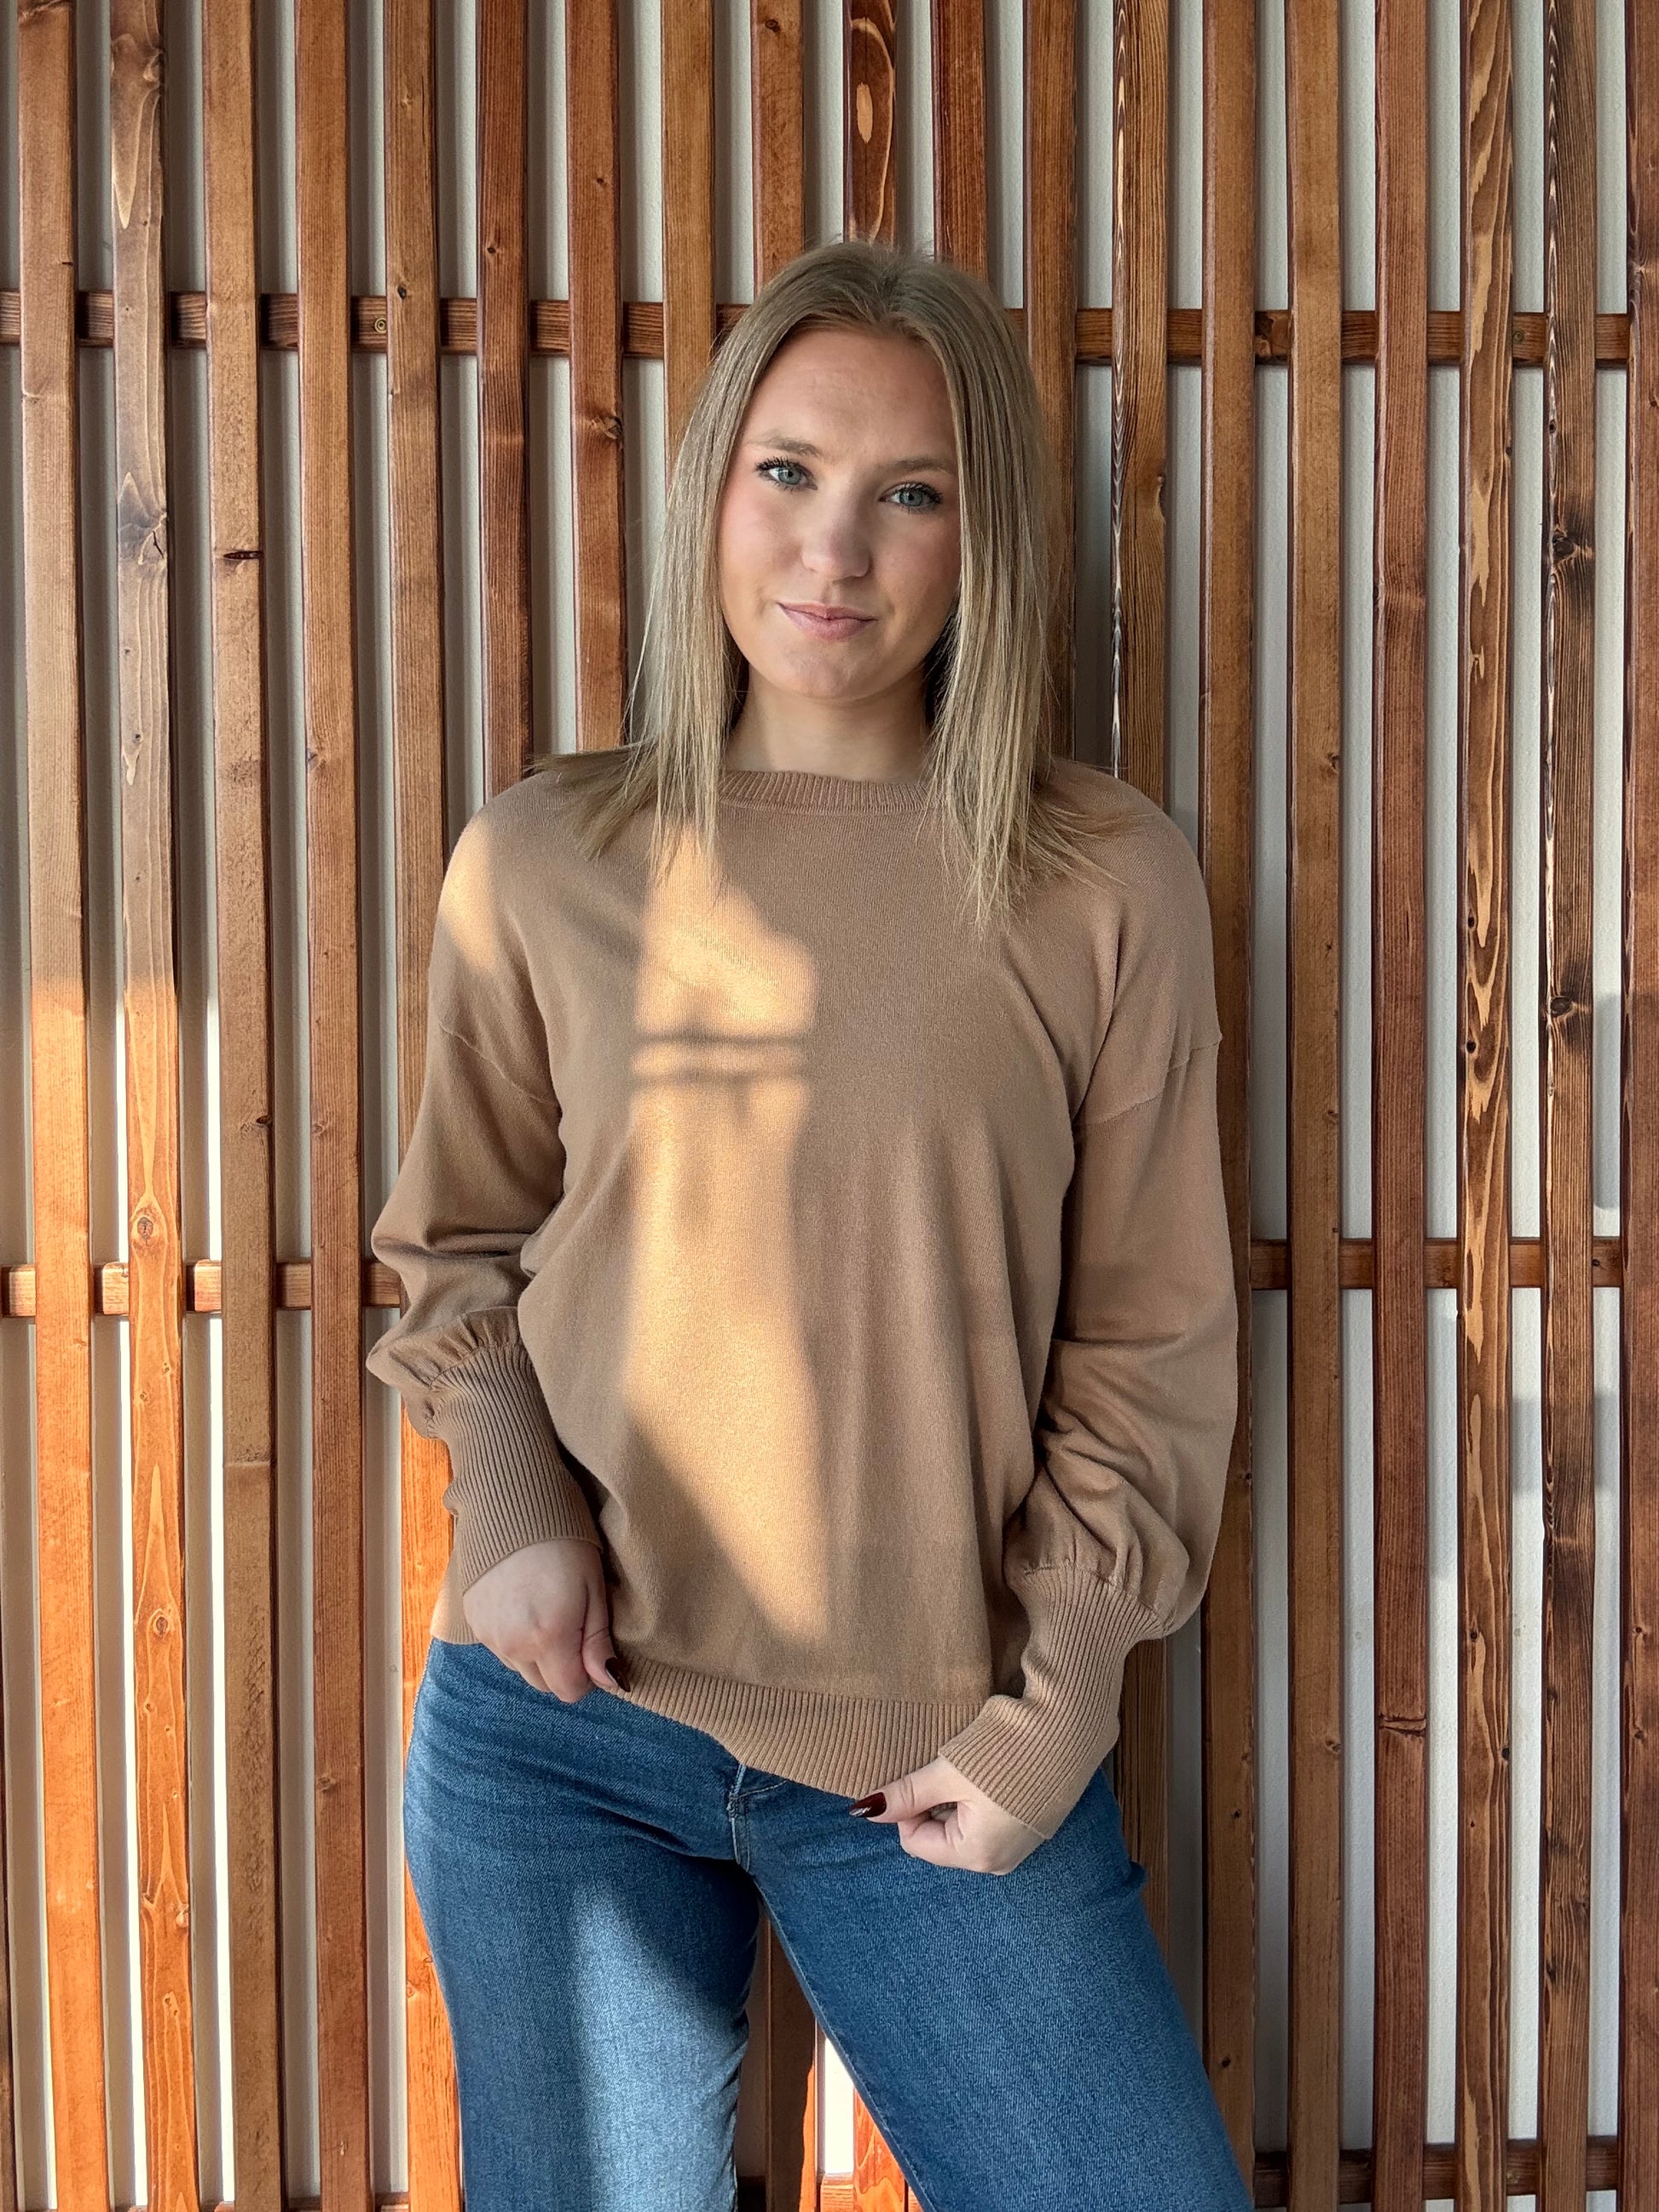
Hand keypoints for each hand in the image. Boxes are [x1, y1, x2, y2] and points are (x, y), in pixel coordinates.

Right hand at [460, 1537, 627, 1701]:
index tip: (592, 1643)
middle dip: (562, 1665)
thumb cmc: (564, 1541)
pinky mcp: (472, 1621)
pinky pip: (500, 1648)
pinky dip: (514, 1636)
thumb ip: (598, 1641)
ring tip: (545, 1607)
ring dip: (536, 1652)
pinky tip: (523, 1602)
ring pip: (521, 1668)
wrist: (511, 1502)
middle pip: (544, 1684)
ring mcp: (488, 1634)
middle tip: (572, 1622)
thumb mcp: (594, 1587)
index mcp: (548, 1638)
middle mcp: (513, 1645)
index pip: (570, 1692)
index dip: (588, 1675)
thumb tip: (611, 1683)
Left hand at [851, 1756, 1045, 1874]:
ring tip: (969, 1765)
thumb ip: (906, 1794)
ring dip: (956, 1796)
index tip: (921, 1773)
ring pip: (964, 1824)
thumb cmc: (1005, 1751)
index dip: (909, 1806)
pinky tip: (989, 1768)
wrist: (1069, 1725)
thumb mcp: (947, 1771)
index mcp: (976, 1855)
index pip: (915, 1841)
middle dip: (933, 1802)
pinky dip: (979, 1795)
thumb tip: (866, 1811)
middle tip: (945, 1767)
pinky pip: (990, 1818)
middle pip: (940, 1836)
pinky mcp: (1033, 1822)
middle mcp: (999, 1860)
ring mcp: (1019, 1843)